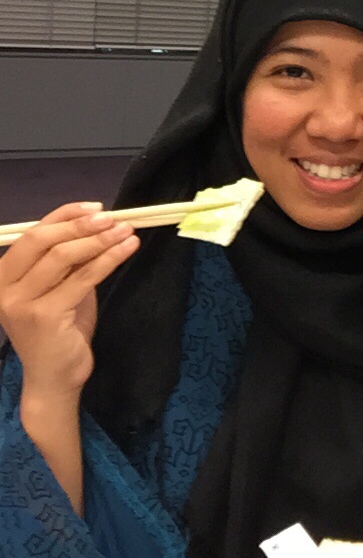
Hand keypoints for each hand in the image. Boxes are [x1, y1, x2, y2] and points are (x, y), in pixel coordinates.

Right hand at [0, 202, 138, 400]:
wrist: (55, 377)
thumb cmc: (60, 331)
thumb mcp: (61, 288)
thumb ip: (69, 262)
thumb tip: (99, 225)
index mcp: (3, 276)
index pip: (32, 234)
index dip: (64, 216)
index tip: (96, 207)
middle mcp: (3, 288)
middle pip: (43, 241)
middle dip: (81, 225)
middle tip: (114, 218)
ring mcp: (20, 303)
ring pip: (63, 257)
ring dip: (100, 240)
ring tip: (128, 231)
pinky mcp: (43, 316)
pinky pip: (82, 277)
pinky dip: (109, 259)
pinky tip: (128, 249)